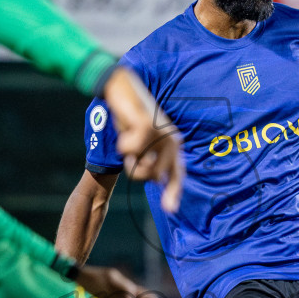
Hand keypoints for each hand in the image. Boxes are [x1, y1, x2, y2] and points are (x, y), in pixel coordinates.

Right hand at [101, 67, 184, 212]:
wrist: (122, 87)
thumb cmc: (128, 116)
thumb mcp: (140, 142)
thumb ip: (148, 159)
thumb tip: (156, 180)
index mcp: (172, 144)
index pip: (177, 173)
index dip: (173, 192)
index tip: (170, 210)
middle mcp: (171, 140)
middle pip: (153, 176)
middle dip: (136, 171)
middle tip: (129, 154)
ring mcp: (162, 134)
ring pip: (142, 166)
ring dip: (129, 158)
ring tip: (127, 138)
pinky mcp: (148, 127)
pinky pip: (131, 150)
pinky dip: (123, 144)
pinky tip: (124, 128)